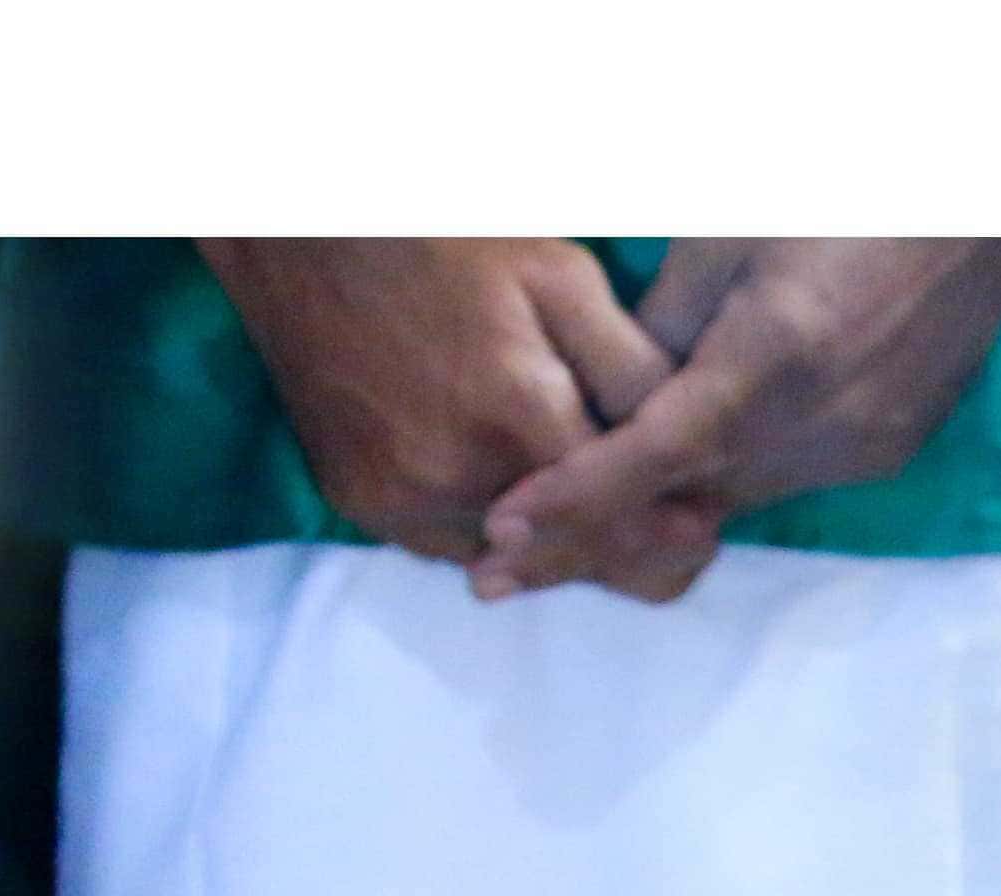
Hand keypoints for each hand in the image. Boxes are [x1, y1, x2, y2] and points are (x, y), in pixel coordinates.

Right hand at [199, 239, 676, 562]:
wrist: (294, 228)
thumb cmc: (444, 236)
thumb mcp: (562, 280)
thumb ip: (633, 374)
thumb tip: (692, 451)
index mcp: (516, 422)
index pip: (624, 527)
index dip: (674, 534)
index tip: (706, 521)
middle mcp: (455, 480)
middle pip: (574, 559)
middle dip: (628, 542)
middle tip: (668, 516)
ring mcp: (400, 502)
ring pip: (516, 563)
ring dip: (562, 541)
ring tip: (594, 492)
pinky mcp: (362, 506)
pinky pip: (457, 546)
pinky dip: (499, 529)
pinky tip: (518, 485)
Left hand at [470, 238, 1000, 603]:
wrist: (981, 216)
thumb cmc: (843, 196)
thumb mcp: (725, 236)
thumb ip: (663, 326)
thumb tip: (616, 398)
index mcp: (770, 363)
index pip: (650, 457)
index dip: (571, 501)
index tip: (501, 538)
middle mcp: (817, 427)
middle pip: (683, 508)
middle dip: (590, 538)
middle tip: (503, 570)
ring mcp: (859, 450)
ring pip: (733, 502)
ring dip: (654, 518)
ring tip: (569, 530)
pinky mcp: (887, 452)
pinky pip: (784, 482)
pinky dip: (724, 483)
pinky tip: (682, 476)